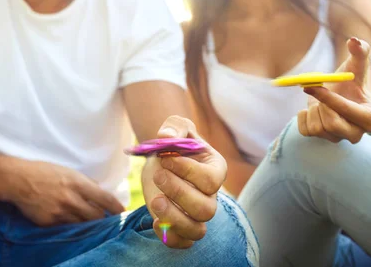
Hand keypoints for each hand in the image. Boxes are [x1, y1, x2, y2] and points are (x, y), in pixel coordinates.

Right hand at [0, 158, 124, 225]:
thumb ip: (85, 184)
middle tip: (105, 219)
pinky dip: (70, 225)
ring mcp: (59, 212)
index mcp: (78, 183)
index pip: (105, 198)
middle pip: (96, 216)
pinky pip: (66, 228)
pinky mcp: (49, 223)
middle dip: (103, 219)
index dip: (117, 207)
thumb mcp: (69, 172)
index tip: (123, 213)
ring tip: (87, 220)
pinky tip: (68, 219)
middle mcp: (71, 199)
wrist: (18, 180)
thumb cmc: (45, 173)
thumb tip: (101, 194)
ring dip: (87, 223)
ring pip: (82, 224)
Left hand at [141, 115, 226, 248]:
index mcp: (215, 170)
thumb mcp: (175, 127)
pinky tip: (155, 220)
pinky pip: (183, 243)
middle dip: (180, 194)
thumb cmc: (174, 143)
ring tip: (155, 200)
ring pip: (197, 230)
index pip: (211, 180)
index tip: (167, 158)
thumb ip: (174, 126)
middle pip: (206, 209)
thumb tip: (166, 136)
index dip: (189, 171)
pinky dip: (170, 236)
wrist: (162, 160)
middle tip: (158, 175)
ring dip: (174, 218)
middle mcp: (210, 195)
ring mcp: (196, 214)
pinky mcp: (181, 227)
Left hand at [297, 37, 370, 143]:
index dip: (328, 98)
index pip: (347, 111)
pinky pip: (305, 131)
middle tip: (317, 91)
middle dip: (320, 106)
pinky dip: (303, 117)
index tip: (312, 86)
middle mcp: (356, 134)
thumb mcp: (356, 66)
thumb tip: (353, 41)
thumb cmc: (350, 81)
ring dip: (312, 109)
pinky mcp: (322, 140)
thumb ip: (360, 51)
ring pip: (316, 128)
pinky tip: (313, 109)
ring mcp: (338, 139)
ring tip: (319, 101)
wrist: (338, 95)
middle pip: (331, 124)